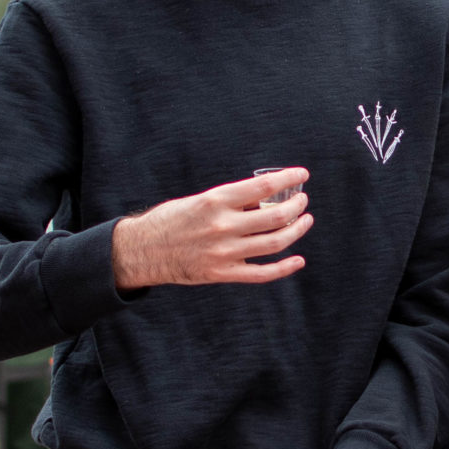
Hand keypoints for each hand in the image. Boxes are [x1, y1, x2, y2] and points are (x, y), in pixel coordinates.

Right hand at [113, 168, 312, 288]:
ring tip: (305, 221)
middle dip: (297, 206)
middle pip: (275, 216)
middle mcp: (222, 226)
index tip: (302, 174)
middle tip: (303, 201)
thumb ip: (232, 202)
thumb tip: (266, 198)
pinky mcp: (222, 273)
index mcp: (215, 201)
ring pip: (274, 243)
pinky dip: (284, 268)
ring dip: (296, 231)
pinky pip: (262, 273)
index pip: (263, 187)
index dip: (289, 178)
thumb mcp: (201, 200)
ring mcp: (224, 252)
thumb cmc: (172, 219)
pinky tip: (298, 260)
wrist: (143, 250)